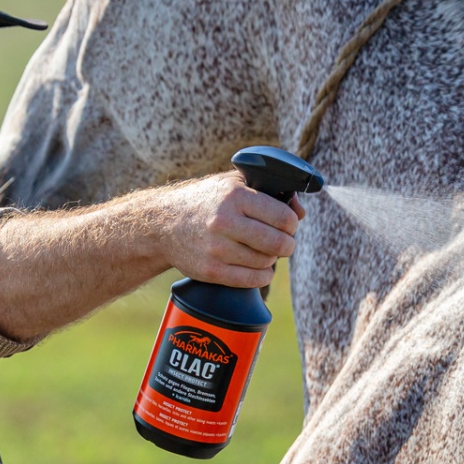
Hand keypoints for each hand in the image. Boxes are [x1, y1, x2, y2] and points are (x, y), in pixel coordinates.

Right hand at [160, 172, 303, 287]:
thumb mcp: (234, 183)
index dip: (291, 224)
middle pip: (278, 243)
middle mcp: (225, 221)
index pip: (282, 217)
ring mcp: (217, 249)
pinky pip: (252, 280)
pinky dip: (262, 276)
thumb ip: (269, 191)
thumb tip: (300, 211)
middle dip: (287, 244)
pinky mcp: (211, 271)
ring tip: (264, 251)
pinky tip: (259, 268)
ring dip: (272, 259)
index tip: (288, 225)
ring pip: (267, 262)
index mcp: (234, 196)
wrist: (163, 225)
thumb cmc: (205, 201)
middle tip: (284, 242)